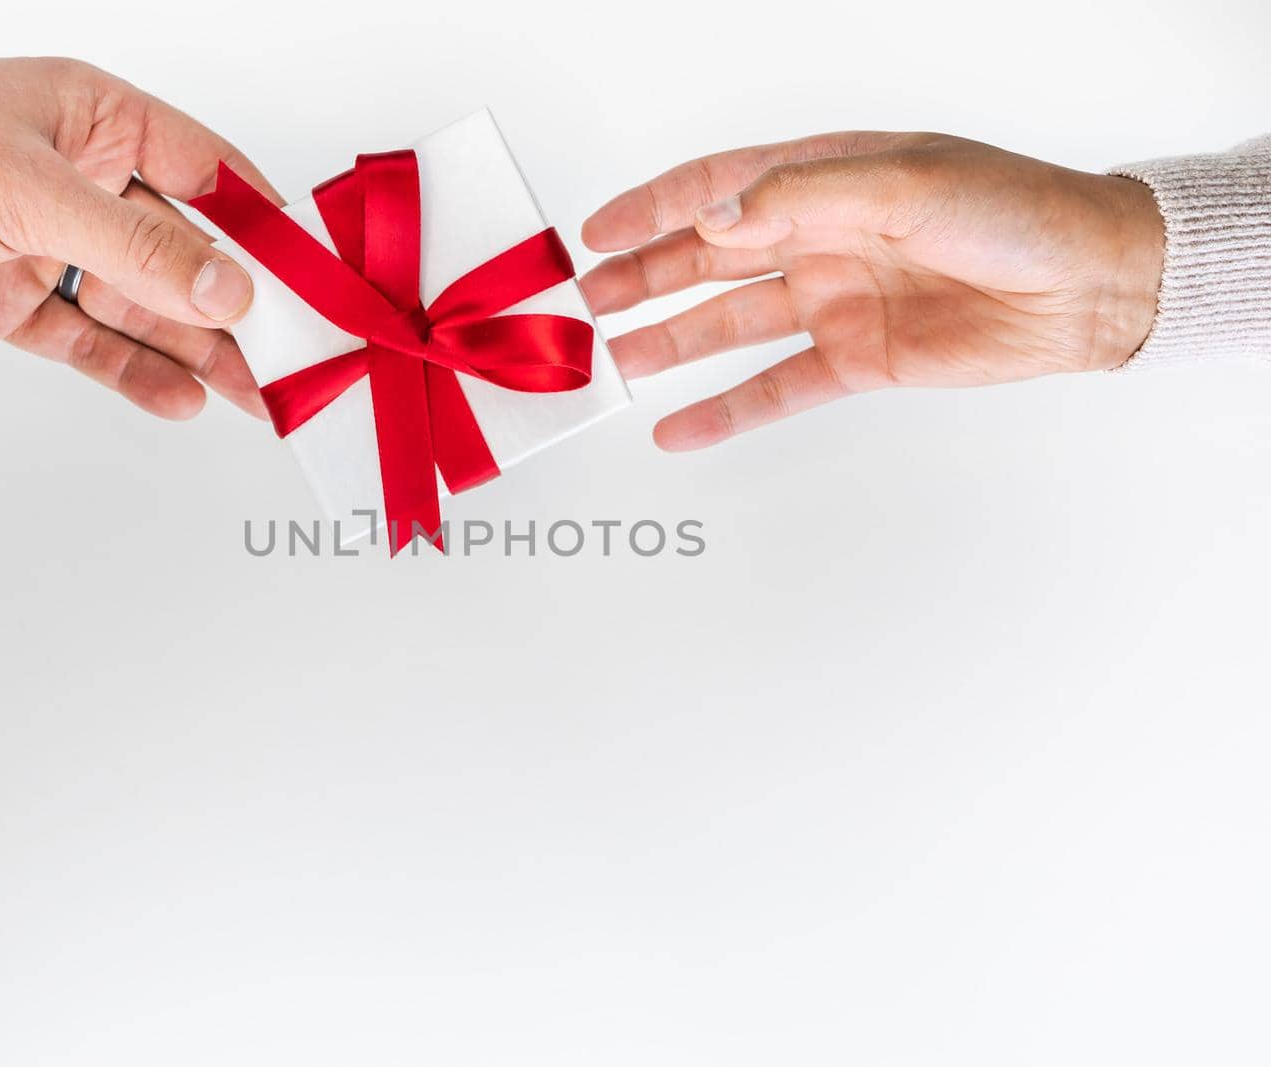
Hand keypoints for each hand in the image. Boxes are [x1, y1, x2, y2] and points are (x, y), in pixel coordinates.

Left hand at [0, 31, 276, 418]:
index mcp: (96, 121)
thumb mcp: (28, 189)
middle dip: (240, 310)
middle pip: (185, 254)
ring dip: (199, 352)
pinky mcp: (10, 302)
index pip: (211, 177)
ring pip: (144, 308)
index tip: (317, 281)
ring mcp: (46, 246)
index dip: (268, 230)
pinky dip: (135, 373)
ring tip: (257, 396)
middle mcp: (79, 183)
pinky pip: (91, 344)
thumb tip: (224, 287)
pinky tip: (182, 397)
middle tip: (294, 361)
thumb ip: (135, 246)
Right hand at [579, 132, 1164, 449]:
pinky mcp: (858, 357)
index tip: (596, 234)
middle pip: (708, 259)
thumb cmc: (1015, 211)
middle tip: (586, 303)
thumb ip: (801, 196)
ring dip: (670, 340)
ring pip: (729, 323)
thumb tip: (713, 220)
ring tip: (614, 361)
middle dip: (643, 277)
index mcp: (826, 177)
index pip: (717, 188)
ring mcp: (835, 299)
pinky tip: (680, 425)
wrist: (1091, 286)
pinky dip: (725, 409)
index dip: (652, 208)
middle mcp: (821, 236)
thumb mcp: (905, 182)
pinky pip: (775, 387)